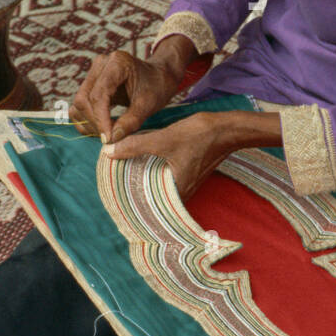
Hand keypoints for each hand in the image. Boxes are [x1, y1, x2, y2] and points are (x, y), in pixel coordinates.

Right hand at [72, 50, 181, 143]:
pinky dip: (86, 119)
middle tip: (109, 139)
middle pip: (84, 99)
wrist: (159, 77)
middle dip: (95, 122)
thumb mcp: (148, 105)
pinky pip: (80, 104)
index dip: (100, 119)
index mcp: (117, 63)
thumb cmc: (157, 87)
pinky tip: (100, 129)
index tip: (107, 138)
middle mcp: (101, 64)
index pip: (99, 95)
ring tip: (106, 135)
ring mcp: (94, 72)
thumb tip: (110, 140)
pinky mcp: (91, 82)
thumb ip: (130, 122)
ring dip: (89, 123)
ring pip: (79, 103)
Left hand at [104, 112, 231, 199]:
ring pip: (159, 188)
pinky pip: (166, 180)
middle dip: (133, 192)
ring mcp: (187, 184)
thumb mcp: (163, 139)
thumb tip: (109, 151)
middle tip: (112, 184)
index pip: (147, 206)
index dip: (129, 203)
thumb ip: (135, 146)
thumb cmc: (199, 136)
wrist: (227, 128)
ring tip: (123, 174)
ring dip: (143, 182)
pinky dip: (154, 174)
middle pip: (152, 199)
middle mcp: (182, 194)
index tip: (112, 196)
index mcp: (176, 192)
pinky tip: (143, 163)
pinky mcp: (188, 174)